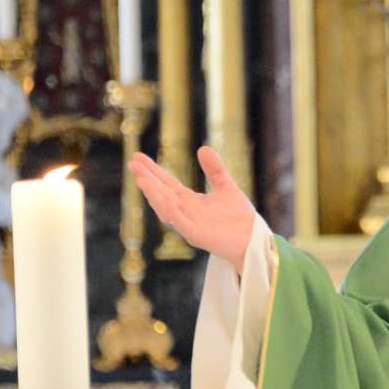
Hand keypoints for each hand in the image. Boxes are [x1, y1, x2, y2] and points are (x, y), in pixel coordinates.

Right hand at [130, 146, 256, 275]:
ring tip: (141, 178)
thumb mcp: (227, 188)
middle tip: (133, 162)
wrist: (255, 241)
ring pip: (167, 207)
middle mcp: (186, 213)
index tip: (138, 156)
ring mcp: (190, 224)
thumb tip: (203, 148)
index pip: (167, 184)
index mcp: (191, 202)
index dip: (153, 171)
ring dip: (154, 194)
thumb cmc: (241, 219)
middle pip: (163, 193)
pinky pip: (180, 222)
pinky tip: (163, 199)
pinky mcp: (198, 236)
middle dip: (148, 179)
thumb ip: (215, 171)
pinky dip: (171, 211)